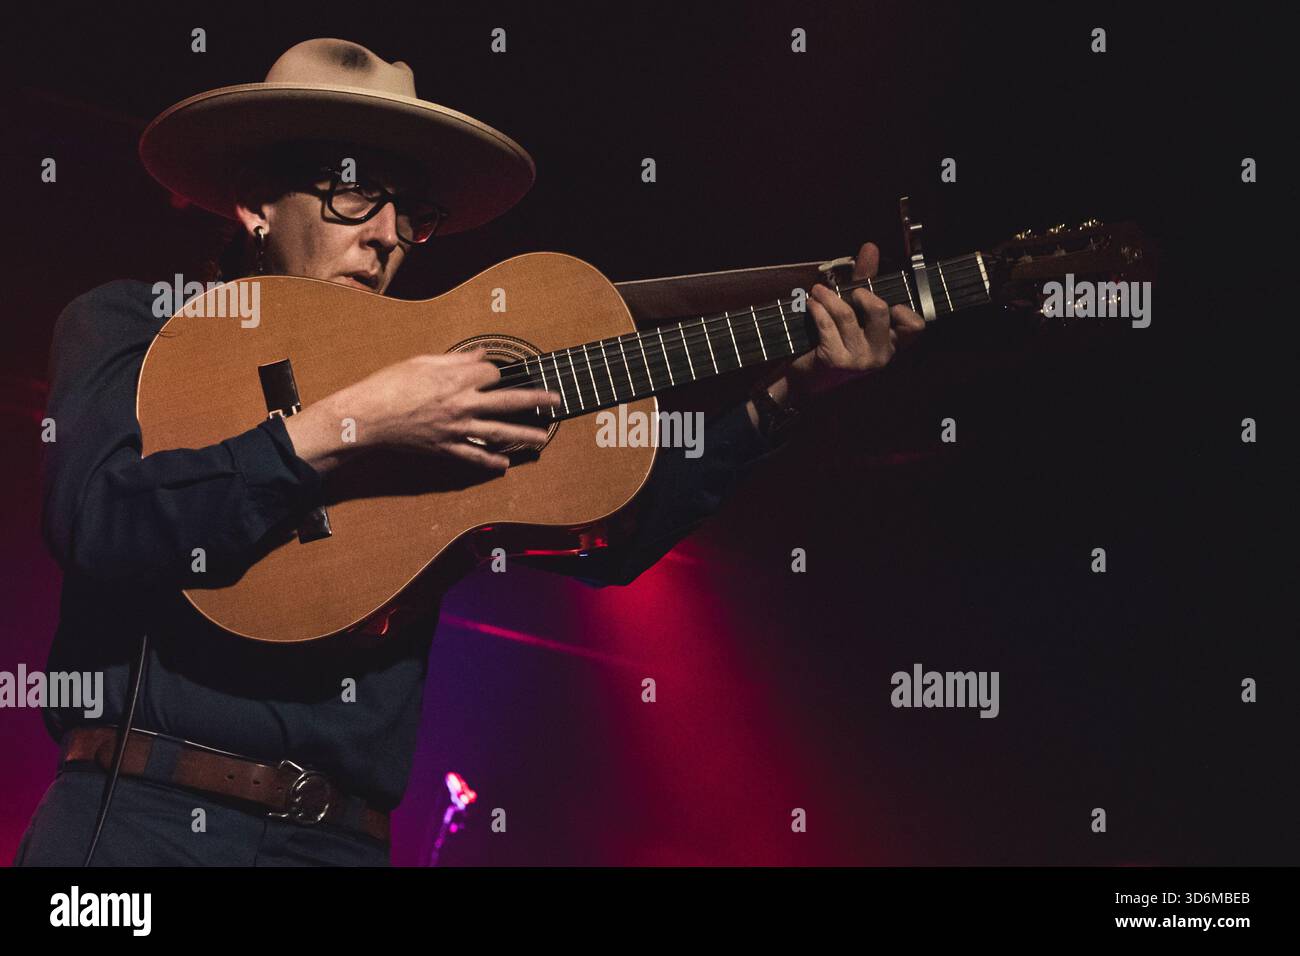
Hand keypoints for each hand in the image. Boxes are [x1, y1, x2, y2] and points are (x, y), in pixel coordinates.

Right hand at [285, 347, 560, 473]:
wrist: (366, 419)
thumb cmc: (388, 386)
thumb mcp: (421, 363)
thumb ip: (455, 360)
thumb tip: (480, 354)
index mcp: (456, 379)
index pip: (492, 373)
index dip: (496, 372)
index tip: (495, 374)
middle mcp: (462, 404)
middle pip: (509, 401)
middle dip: (536, 400)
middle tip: (556, 400)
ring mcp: (457, 429)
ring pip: (499, 432)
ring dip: (524, 435)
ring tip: (543, 438)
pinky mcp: (446, 448)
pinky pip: (474, 456)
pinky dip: (491, 461)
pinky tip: (505, 464)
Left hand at [784, 241, 925, 398]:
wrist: (803, 379)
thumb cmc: (833, 342)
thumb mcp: (853, 313)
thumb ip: (865, 281)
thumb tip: (870, 247)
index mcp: (891, 344)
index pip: (915, 327)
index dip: (904, 310)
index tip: (889, 303)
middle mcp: (880, 355)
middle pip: (880, 310)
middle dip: (861, 294)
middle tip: (848, 292)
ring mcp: (858, 360)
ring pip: (846, 314)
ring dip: (828, 296)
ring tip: (817, 291)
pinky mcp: (835, 361)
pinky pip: (826, 323)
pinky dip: (816, 308)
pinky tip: (810, 304)